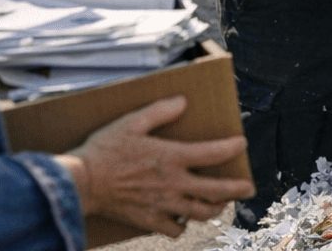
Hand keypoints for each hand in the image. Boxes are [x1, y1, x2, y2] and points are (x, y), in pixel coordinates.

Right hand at [58, 95, 254, 236]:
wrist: (82, 183)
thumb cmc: (105, 150)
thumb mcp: (131, 122)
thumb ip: (159, 111)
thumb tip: (182, 102)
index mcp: (171, 158)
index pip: (212, 153)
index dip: (232, 148)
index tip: (242, 143)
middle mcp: (173, 184)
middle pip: (216, 191)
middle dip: (237, 189)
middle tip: (249, 187)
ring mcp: (163, 206)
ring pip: (200, 213)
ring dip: (215, 208)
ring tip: (222, 203)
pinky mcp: (149, 221)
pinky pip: (174, 229)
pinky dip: (183, 224)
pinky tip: (183, 217)